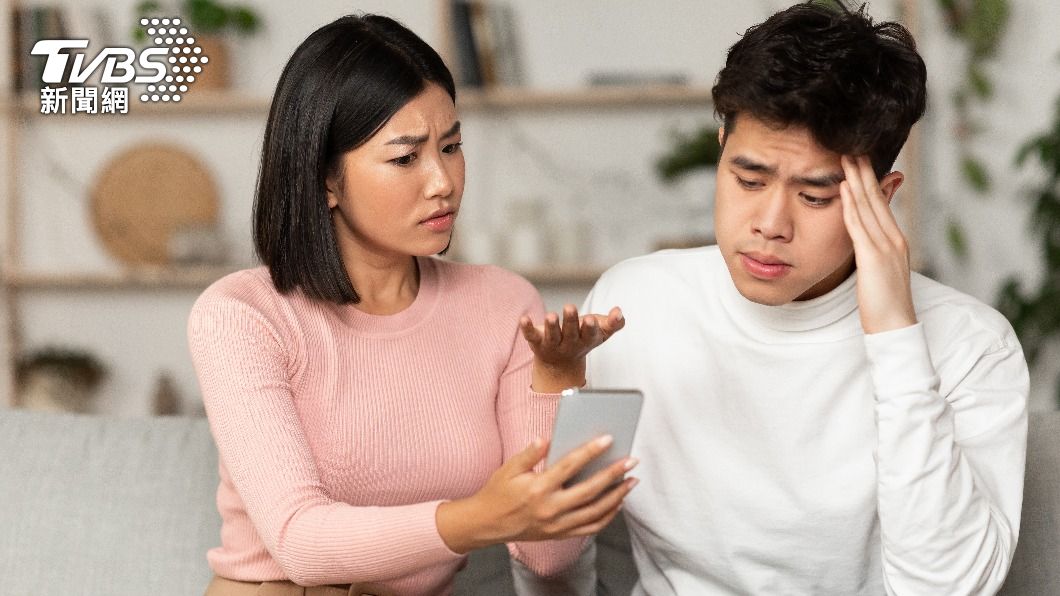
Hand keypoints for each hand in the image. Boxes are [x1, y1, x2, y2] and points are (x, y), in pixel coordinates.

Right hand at [436, 435, 637, 553]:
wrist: (486, 525)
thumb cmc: (498, 492)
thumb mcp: (508, 468)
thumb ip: (529, 453)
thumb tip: (547, 439)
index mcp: (537, 488)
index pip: (569, 466)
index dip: (590, 451)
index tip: (608, 438)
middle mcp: (550, 508)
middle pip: (590, 490)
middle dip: (614, 474)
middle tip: (632, 461)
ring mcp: (557, 525)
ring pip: (595, 512)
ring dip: (617, 496)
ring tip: (631, 481)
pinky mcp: (560, 534)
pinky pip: (590, 528)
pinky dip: (607, 516)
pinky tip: (617, 503)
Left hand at [520, 305, 624, 391]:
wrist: (560, 365)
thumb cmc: (582, 340)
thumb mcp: (600, 332)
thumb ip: (613, 323)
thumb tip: (619, 312)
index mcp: (586, 340)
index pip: (590, 334)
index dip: (590, 327)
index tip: (590, 319)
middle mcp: (569, 343)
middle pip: (570, 333)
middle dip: (570, 321)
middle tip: (570, 308)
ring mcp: (552, 344)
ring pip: (552, 336)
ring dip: (551, 326)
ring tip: (551, 316)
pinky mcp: (537, 342)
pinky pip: (531, 336)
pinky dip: (527, 328)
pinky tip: (524, 319)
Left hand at [839, 155, 916, 333]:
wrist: (896, 327)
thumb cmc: (883, 302)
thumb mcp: (881, 269)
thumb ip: (874, 248)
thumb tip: (868, 238)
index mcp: (896, 240)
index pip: (881, 203)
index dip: (870, 180)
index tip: (859, 159)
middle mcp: (894, 238)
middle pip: (876, 198)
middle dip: (864, 171)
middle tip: (851, 146)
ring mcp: (886, 247)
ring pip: (869, 206)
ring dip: (856, 180)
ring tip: (845, 156)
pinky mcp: (874, 258)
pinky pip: (860, 226)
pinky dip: (851, 205)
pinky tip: (843, 188)